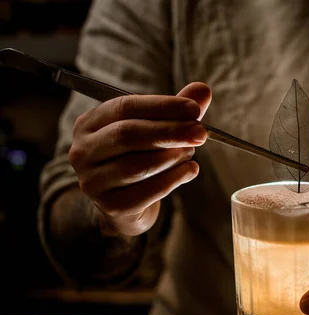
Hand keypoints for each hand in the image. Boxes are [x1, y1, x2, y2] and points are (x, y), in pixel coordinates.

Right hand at [68, 82, 211, 235]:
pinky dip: (173, 180)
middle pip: (128, 135)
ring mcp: (92, 181)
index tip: (195, 109)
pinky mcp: (110, 206)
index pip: (125, 107)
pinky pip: (146, 192)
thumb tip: (203, 90)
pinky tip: (190, 171)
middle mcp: (83, 151)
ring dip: (171, 157)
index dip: (162, 106)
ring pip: (136, 166)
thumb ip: (176, 111)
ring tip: (191, 152)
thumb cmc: (140, 159)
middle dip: (169, 132)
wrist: (127, 206)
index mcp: (90, 124)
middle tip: (201, 133)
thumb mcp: (155, 130)